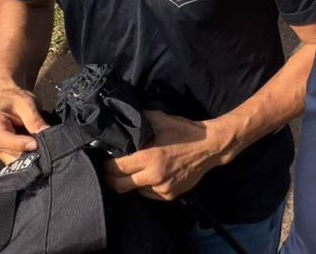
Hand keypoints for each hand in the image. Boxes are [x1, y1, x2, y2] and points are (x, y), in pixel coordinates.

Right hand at [0, 86, 49, 163]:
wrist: (9, 98)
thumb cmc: (16, 99)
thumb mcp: (27, 104)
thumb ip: (34, 120)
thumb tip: (46, 133)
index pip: (2, 139)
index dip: (19, 143)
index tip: (35, 143)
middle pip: (8, 152)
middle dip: (26, 152)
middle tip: (44, 149)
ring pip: (12, 159)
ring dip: (27, 156)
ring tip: (42, 150)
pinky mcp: (3, 153)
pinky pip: (14, 160)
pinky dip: (26, 158)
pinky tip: (36, 152)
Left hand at [103, 110, 237, 201]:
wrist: (209, 146)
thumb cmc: (185, 131)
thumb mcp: (161, 119)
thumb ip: (141, 121)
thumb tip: (123, 121)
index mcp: (149, 157)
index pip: (117, 167)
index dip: (107, 165)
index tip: (105, 160)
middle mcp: (153, 176)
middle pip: (120, 186)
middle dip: (111, 179)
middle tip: (110, 171)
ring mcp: (162, 188)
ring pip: (135, 190)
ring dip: (131, 182)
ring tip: (135, 170)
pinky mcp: (169, 195)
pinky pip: (150, 194)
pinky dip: (146, 186)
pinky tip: (152, 174)